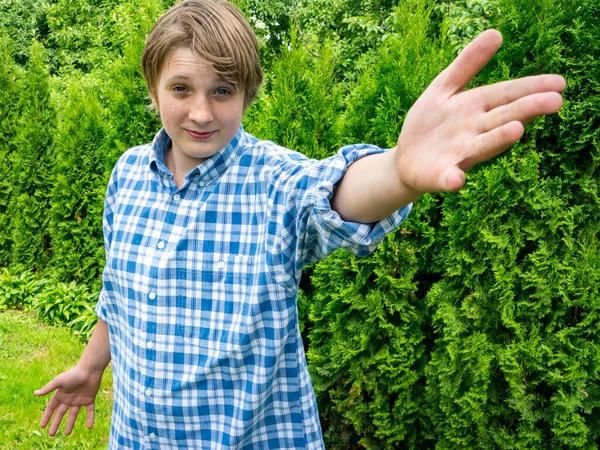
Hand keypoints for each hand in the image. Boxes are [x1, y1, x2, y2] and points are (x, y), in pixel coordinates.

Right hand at [34, 365, 102, 435]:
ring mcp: (79, 400)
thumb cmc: (73, 374)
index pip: (51, 408)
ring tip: (67, 433)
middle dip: (56, 424)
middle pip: (60, 414)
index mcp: (61, 395)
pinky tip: (89, 427)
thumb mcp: (59, 381)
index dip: (46, 417)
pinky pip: (90, 411)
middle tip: (51, 435)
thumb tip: (35, 393)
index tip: (42, 426)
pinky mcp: (89, 400)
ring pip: (74, 415)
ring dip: (70, 424)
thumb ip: (48, 388)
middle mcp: (69, 399)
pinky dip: (90, 419)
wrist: (90, 370)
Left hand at [396, 29, 565, 193]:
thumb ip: (467, 64)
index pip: (506, 94)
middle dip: (526, 110)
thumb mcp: (444, 88)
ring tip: (516, 130)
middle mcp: (473, 131)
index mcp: (475, 108)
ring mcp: (458, 154)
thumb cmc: (432, 123)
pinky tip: (457, 180)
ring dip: (498, 140)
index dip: (531, 88)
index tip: (559, 83)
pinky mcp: (440, 175)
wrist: (406, 159)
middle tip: (555, 102)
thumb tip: (496, 33)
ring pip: (481, 146)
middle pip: (502, 118)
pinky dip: (453, 179)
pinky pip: (447, 178)